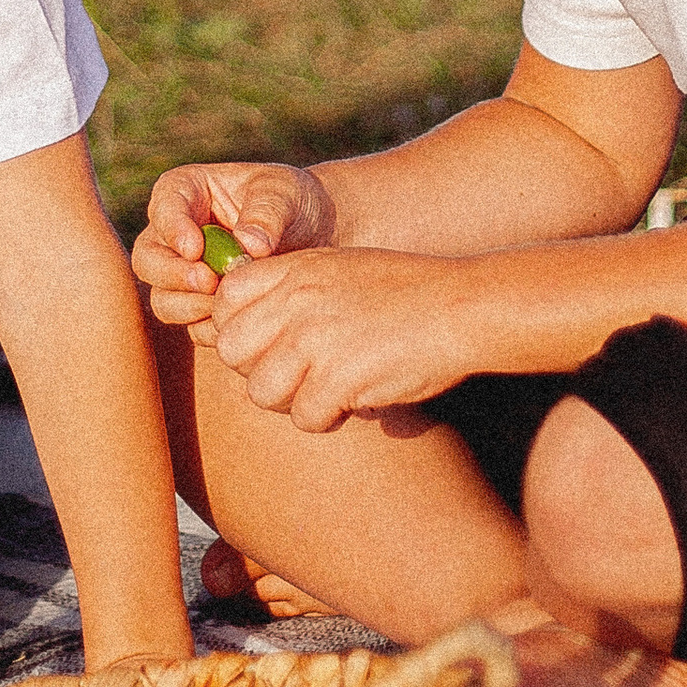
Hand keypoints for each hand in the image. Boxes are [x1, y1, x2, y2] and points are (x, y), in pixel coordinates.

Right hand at [132, 158, 334, 333]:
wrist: (315, 236)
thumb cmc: (293, 202)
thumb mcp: (285, 193)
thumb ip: (266, 213)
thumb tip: (248, 245)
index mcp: (187, 191)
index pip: (165, 206)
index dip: (173, 228)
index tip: (195, 248)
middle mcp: (174, 234)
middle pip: (148, 259)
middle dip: (173, 275)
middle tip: (209, 283)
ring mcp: (181, 274)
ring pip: (162, 298)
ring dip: (190, 306)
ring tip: (229, 302)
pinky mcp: (197, 306)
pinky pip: (189, 325)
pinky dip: (209, 327)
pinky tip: (239, 320)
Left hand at [199, 243, 475, 431]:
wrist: (461, 307)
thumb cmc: (404, 292)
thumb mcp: (339, 270)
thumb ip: (291, 292)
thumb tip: (243, 334)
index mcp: (295, 268)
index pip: (226, 301)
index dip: (238, 330)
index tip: (268, 345)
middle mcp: (296, 299)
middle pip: (232, 351)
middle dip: (258, 371)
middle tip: (297, 375)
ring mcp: (315, 338)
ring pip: (261, 392)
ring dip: (290, 401)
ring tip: (326, 391)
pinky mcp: (338, 378)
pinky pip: (305, 417)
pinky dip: (327, 418)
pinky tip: (354, 400)